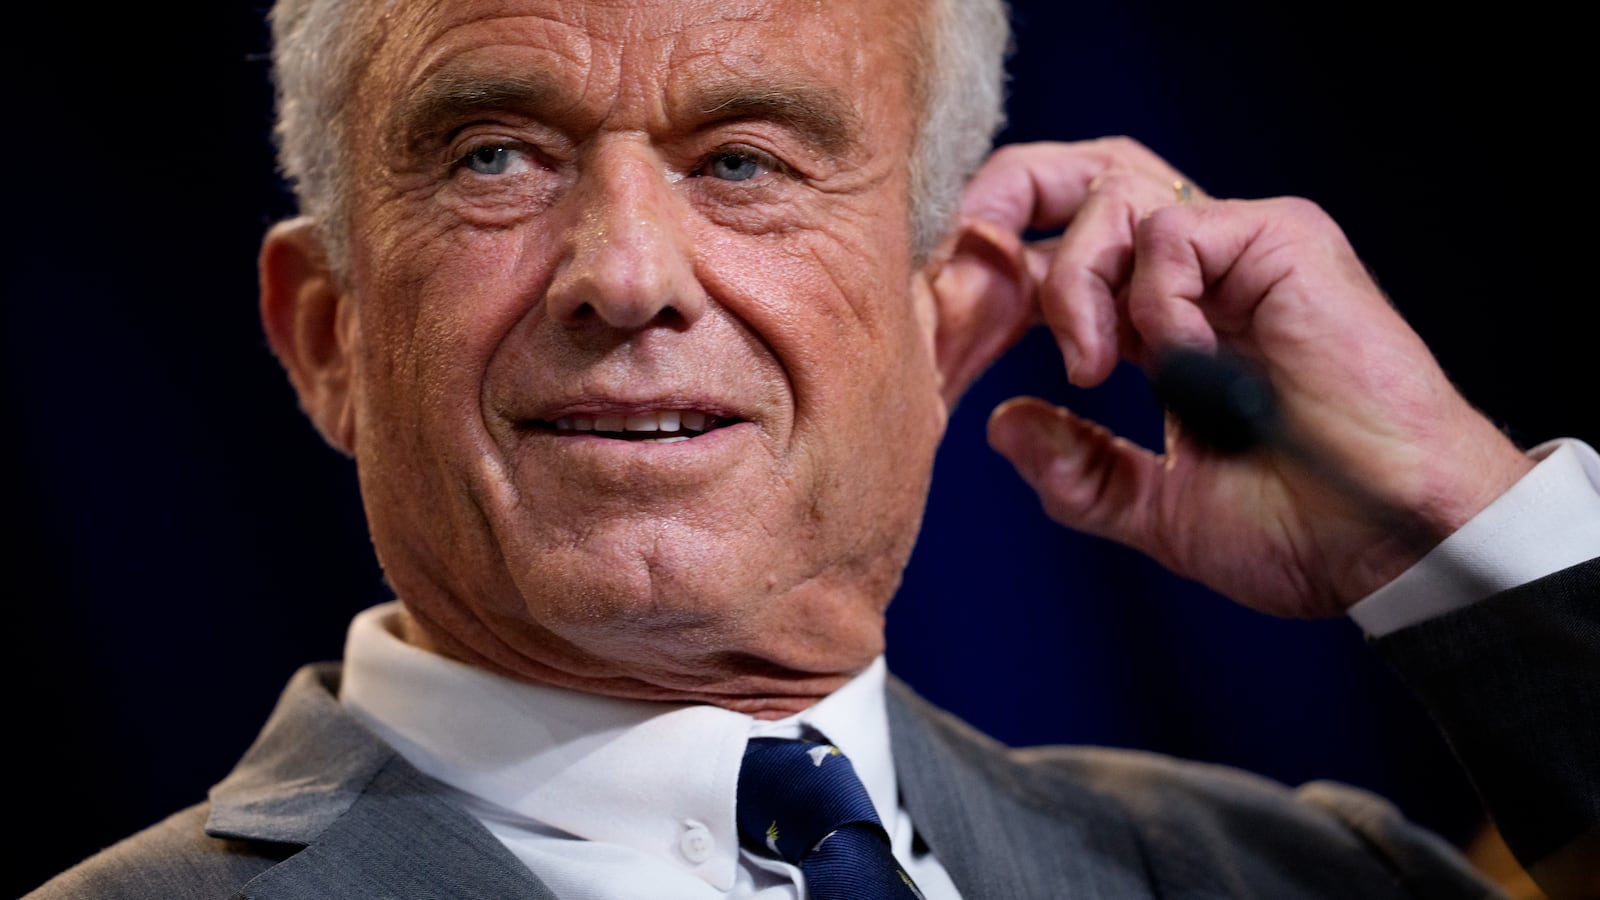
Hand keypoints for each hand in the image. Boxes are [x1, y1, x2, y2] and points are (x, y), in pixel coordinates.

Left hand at [948, 138, 1532, 615]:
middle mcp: (1202, 275)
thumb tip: (1000, 425)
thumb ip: (1079, 470)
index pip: (1071, 243)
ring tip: (1094, 367)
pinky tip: (1177, 363)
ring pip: (1115, 195)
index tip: (956, 302)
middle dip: (1013, 197)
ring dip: (1076, 280)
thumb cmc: (1302, 530)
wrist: (1392, 546)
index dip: (1004, 256)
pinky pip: (1172, 232)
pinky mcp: (1282, 241)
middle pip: (1090, 178)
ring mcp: (1242, 252)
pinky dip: (1149, 299)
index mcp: (1170, 324)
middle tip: (968, 252)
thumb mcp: (1157, 511)